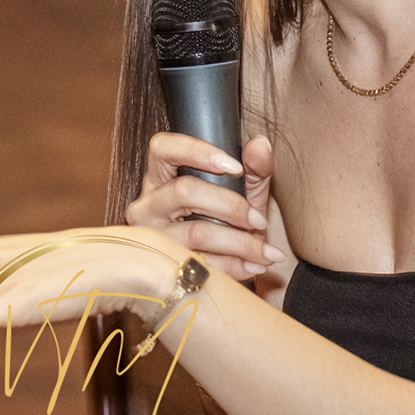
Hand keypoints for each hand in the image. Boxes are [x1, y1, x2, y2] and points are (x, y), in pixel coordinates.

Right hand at [126, 133, 281, 282]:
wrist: (219, 269)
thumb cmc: (226, 222)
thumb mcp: (243, 192)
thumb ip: (255, 167)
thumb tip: (260, 145)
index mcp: (160, 176)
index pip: (163, 148)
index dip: (197, 151)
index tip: (236, 167)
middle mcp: (148, 204)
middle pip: (184, 190)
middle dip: (230, 206)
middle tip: (260, 220)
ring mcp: (151, 236)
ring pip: (196, 232)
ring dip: (239, 243)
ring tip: (266, 252)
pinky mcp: (161, 266)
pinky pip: (198, 264)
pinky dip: (233, 266)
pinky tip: (253, 266)